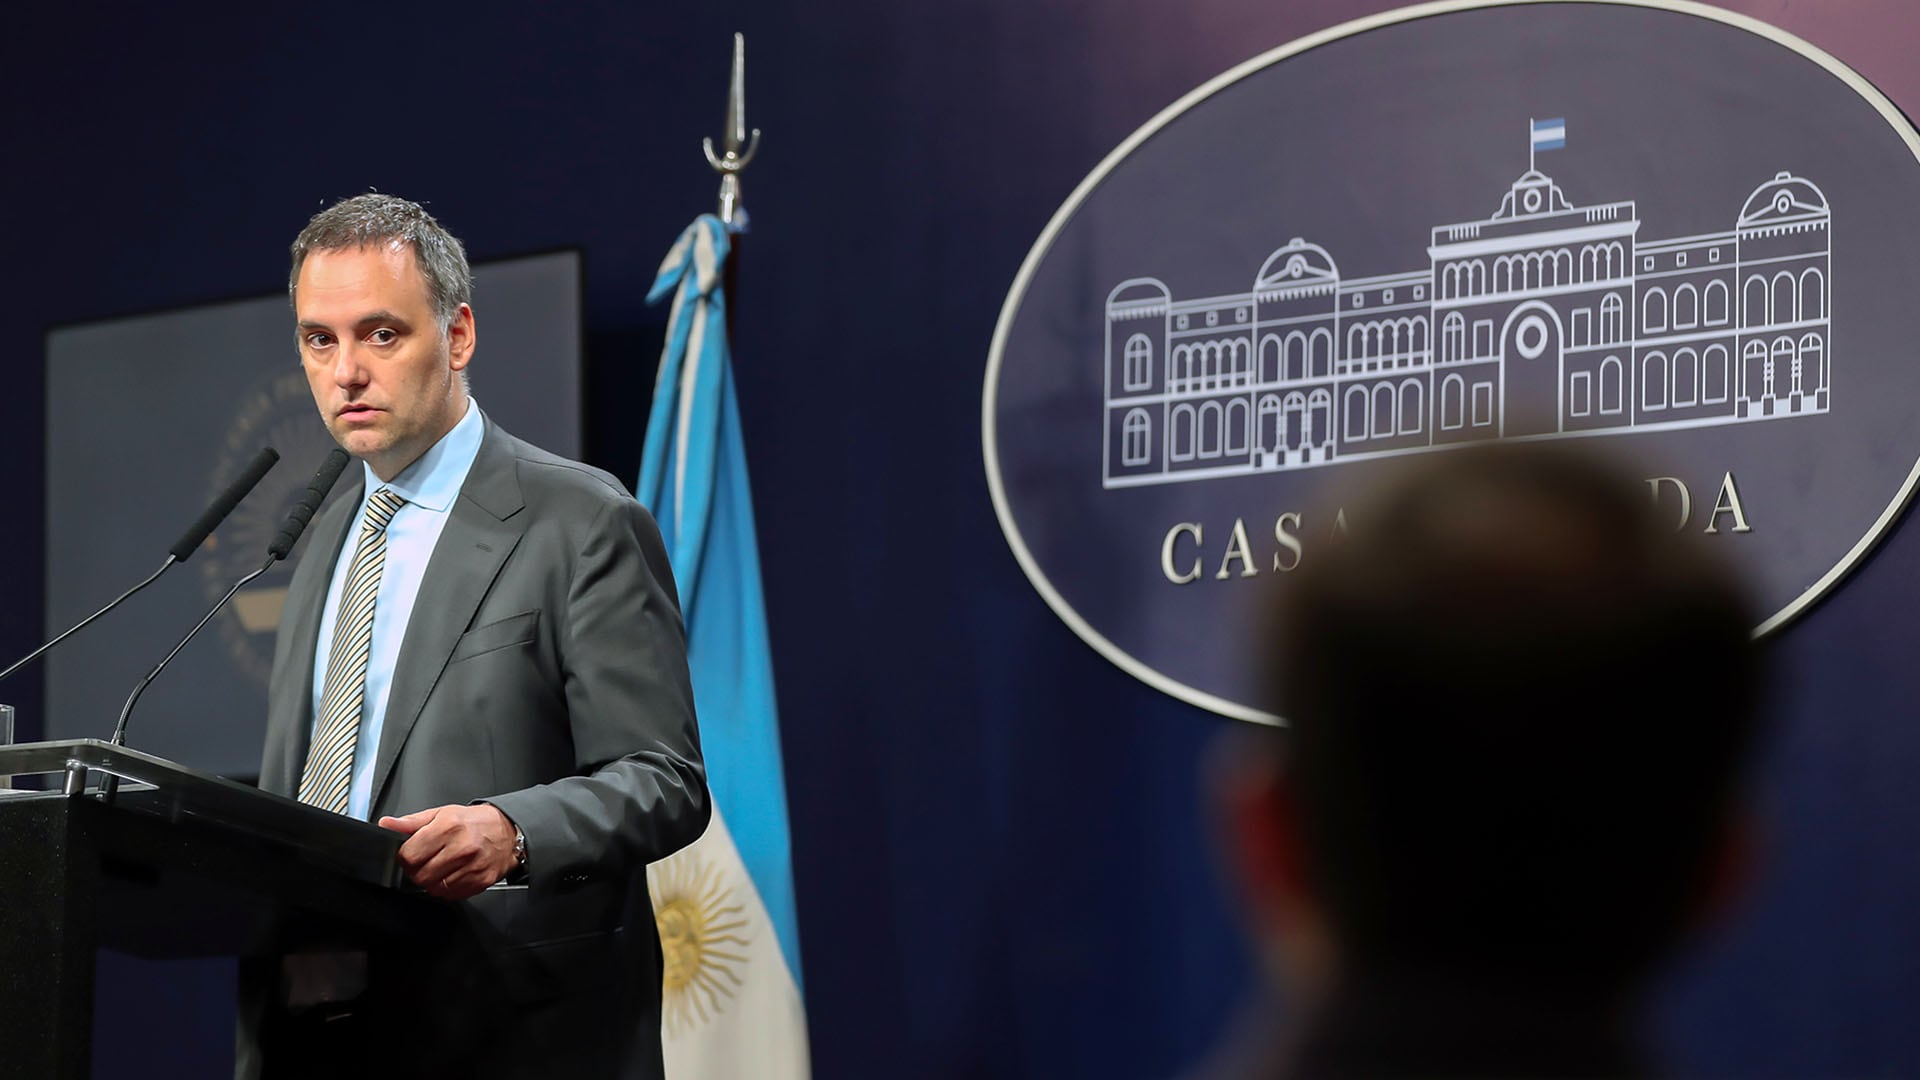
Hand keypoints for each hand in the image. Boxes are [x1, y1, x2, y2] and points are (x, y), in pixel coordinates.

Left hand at [378, 803, 517, 900]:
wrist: (508, 831)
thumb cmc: (473, 822)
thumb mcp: (441, 814)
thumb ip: (411, 822)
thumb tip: (386, 824)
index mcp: (448, 827)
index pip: (409, 856)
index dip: (405, 858)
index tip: (411, 854)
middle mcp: (461, 848)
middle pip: (419, 875)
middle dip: (417, 871)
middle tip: (426, 861)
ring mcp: (472, 867)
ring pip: (433, 888)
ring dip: (432, 881)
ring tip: (441, 867)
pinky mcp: (480, 881)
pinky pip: (451, 894)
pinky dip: (447, 888)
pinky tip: (453, 874)